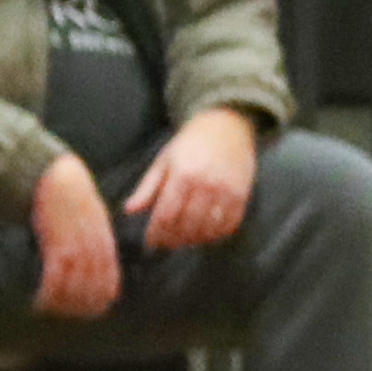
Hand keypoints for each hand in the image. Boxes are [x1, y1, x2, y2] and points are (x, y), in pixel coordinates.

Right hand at [30, 150, 121, 319]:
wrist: (56, 176)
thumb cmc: (71, 194)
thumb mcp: (93, 215)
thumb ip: (96, 237)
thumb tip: (96, 257)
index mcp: (105, 242)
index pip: (110, 280)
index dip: (102, 299)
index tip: (93, 310)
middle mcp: (94, 249)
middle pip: (93, 288)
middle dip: (83, 306)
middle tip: (70, 315)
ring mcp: (76, 248)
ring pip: (75, 287)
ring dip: (64, 304)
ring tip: (53, 311)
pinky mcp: (56, 245)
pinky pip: (55, 278)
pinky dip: (49, 293)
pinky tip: (40, 301)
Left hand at [124, 106, 257, 251]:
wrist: (226, 126)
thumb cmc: (189, 144)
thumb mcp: (163, 161)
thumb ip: (147, 187)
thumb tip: (129, 210)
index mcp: (182, 175)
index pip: (166, 215)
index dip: (156, 233)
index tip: (150, 241)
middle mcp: (206, 185)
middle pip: (187, 225)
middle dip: (173, 239)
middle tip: (164, 243)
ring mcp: (226, 191)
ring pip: (208, 228)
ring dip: (193, 239)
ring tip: (182, 239)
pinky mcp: (242, 195)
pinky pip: (229, 224)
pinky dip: (215, 234)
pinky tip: (204, 234)